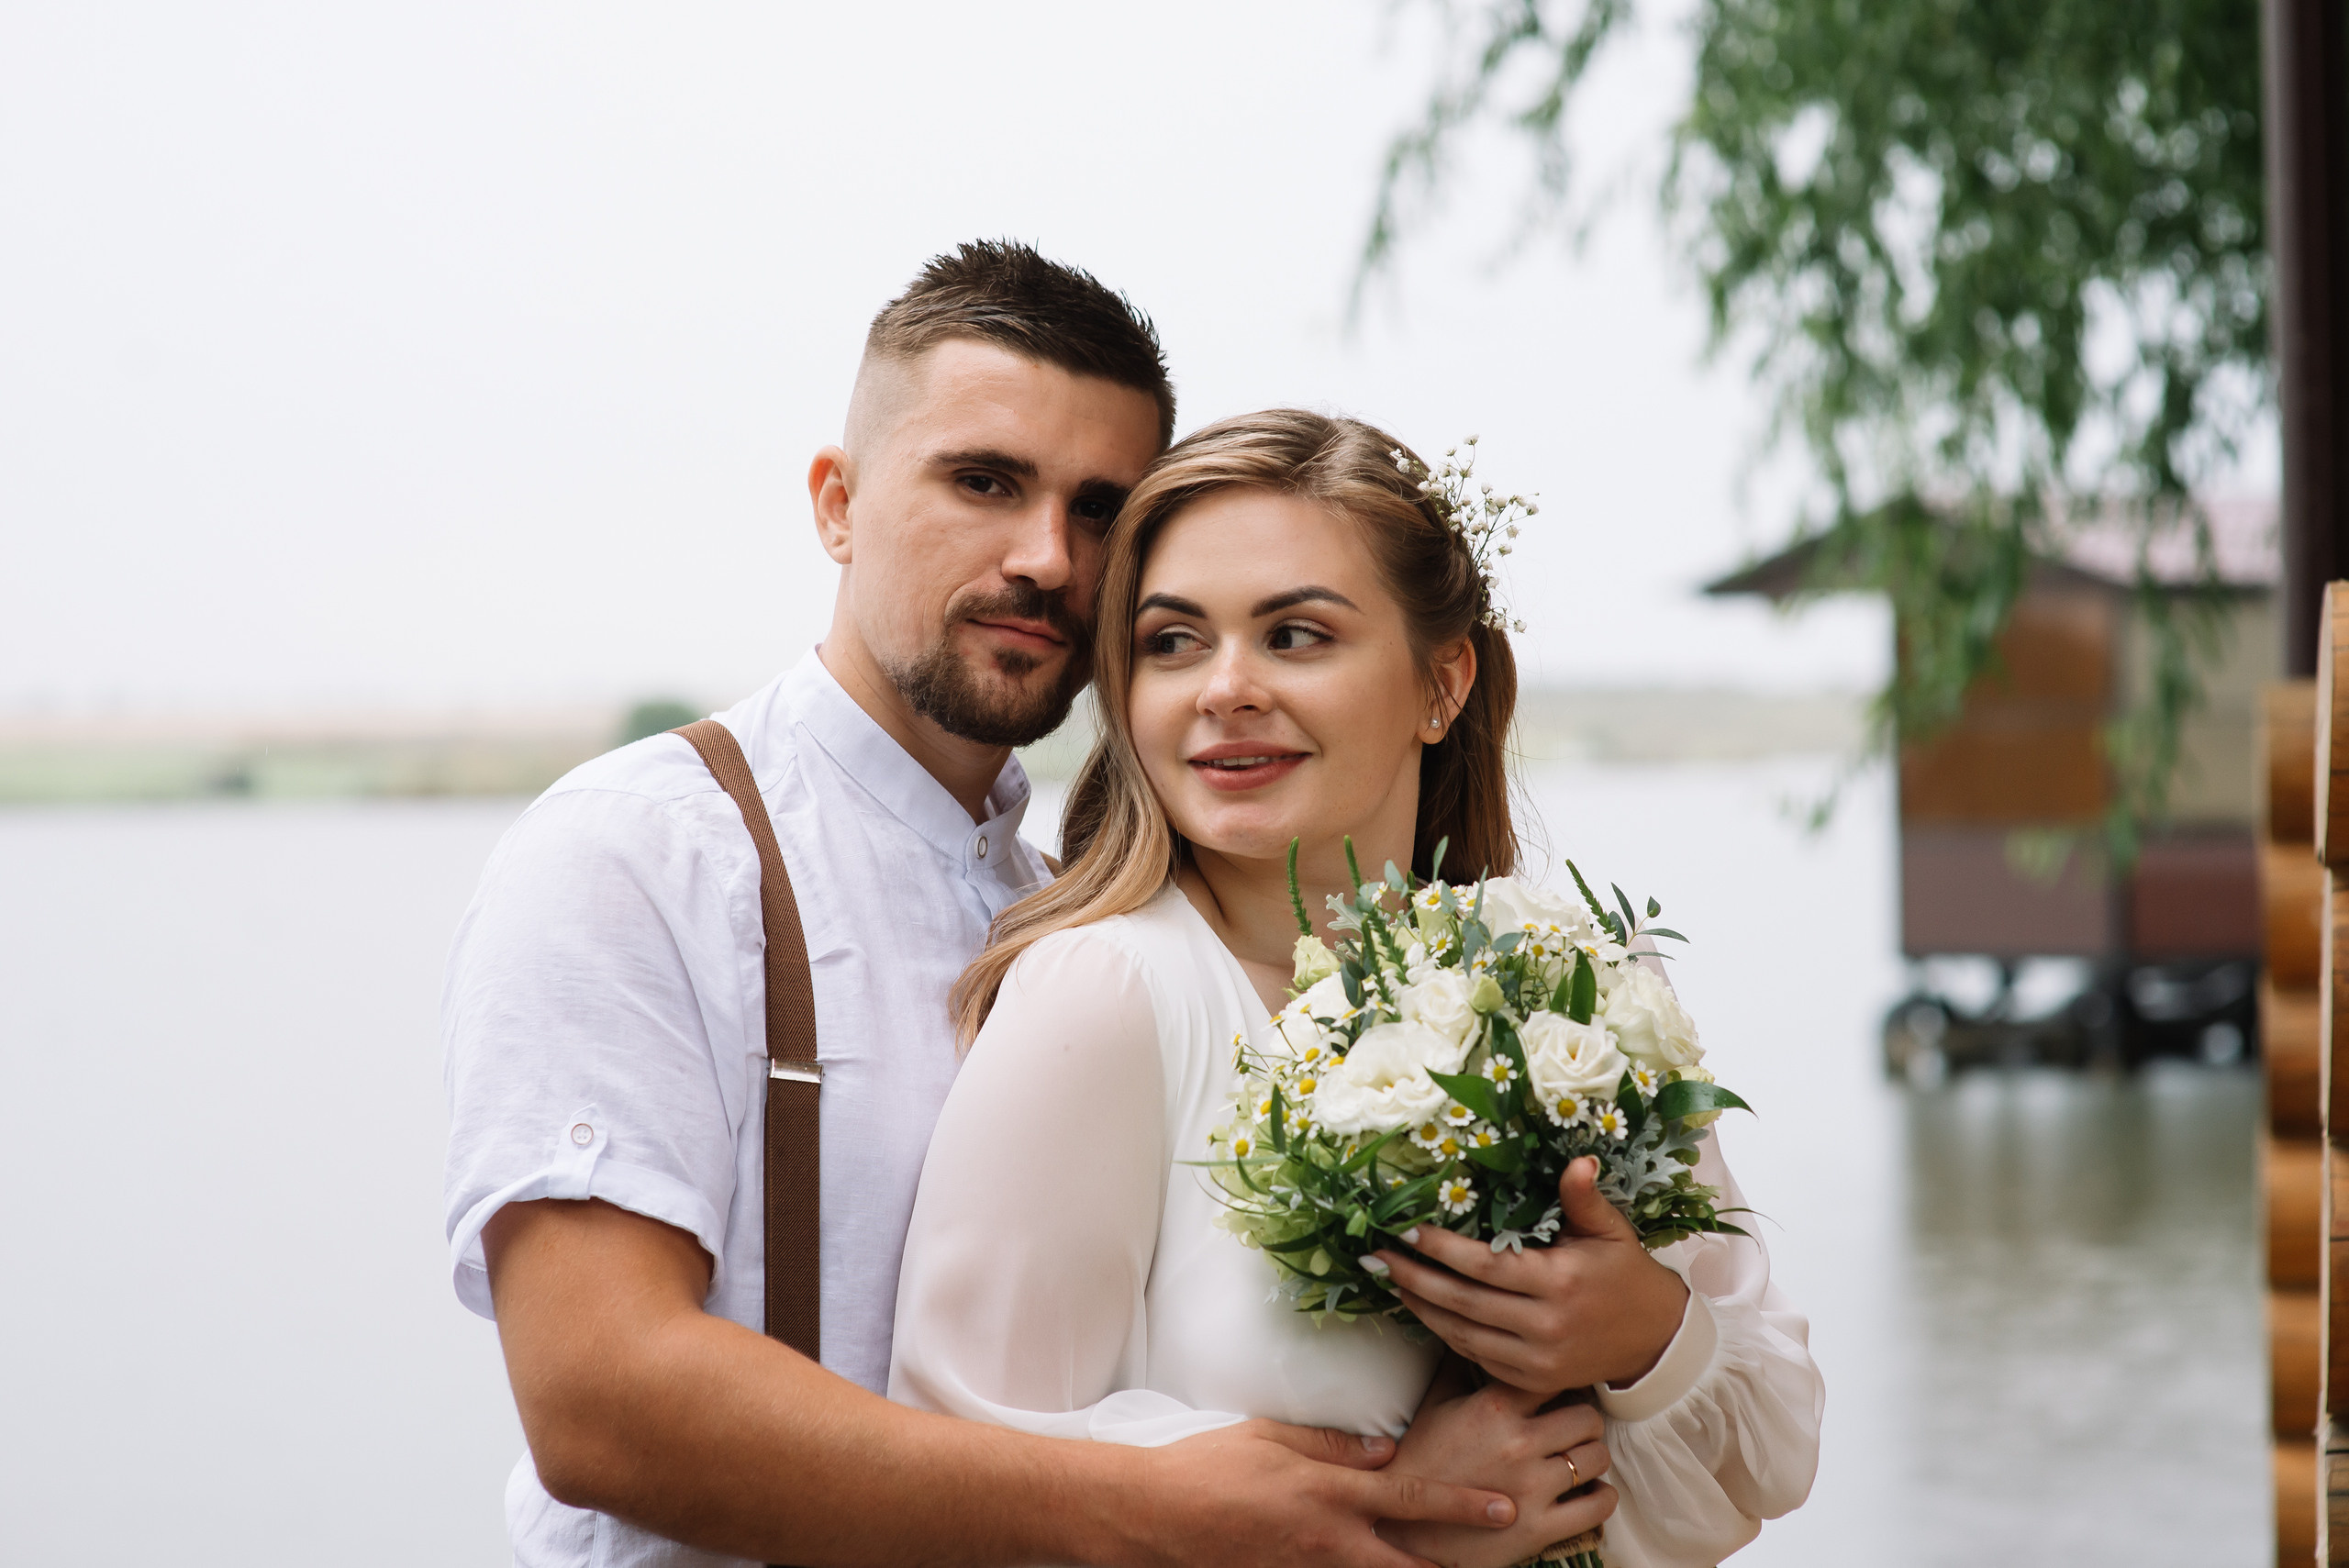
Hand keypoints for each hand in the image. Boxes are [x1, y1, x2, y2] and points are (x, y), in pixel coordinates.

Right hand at [1127, 1417, 1517, 1567]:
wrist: (1153, 1517)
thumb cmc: (1208, 1466)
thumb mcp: (1271, 1436)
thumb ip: (1334, 1445)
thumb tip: (1388, 1449)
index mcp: (1328, 1495)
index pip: (1411, 1499)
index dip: (1463, 1506)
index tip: (1504, 1508)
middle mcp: (1327, 1543)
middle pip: (1408, 1564)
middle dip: (1453, 1566)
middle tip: (1498, 1554)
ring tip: (1442, 1567)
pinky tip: (1373, 1566)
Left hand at [1372, 1156, 1688, 1393]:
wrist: (1655, 1339)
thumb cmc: (1626, 1274)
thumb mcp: (1611, 1231)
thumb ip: (1584, 1198)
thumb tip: (1579, 1160)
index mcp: (1561, 1282)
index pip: (1487, 1265)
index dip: (1442, 1250)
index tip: (1407, 1232)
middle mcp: (1546, 1325)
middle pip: (1465, 1303)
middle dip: (1415, 1279)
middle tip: (1376, 1258)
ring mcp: (1538, 1360)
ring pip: (1464, 1335)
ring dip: (1423, 1309)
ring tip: (1392, 1283)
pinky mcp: (1534, 1381)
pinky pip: (1477, 1358)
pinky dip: (1447, 1335)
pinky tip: (1426, 1312)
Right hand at [1378, 1369, 1614, 1567]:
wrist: (1404, 1527)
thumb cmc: (1419, 1463)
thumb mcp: (1434, 1406)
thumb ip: (1457, 1365)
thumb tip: (1471, 1328)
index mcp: (1493, 1409)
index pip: (1554, 1377)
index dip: (1564, 1381)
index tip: (1563, 1389)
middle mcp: (1517, 1445)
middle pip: (1587, 1417)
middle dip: (1585, 1420)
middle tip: (1576, 1425)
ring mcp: (1531, 1488)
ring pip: (1596, 1458)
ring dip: (1593, 1456)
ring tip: (1581, 1457)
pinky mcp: (1540, 1528)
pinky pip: (1598, 1506)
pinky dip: (1602, 1497)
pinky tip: (1591, 1492)